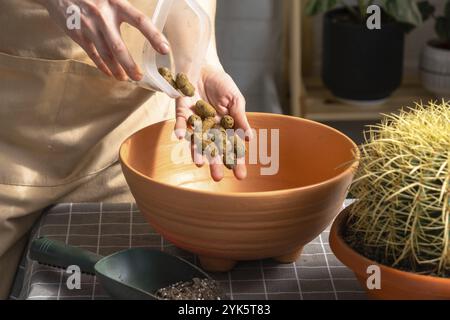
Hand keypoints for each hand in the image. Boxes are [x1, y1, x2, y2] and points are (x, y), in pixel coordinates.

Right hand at [38, 0, 169, 80]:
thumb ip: (124, 9)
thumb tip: (145, 23)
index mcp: (116, 3)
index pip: (140, 21)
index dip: (154, 35)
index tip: (165, 49)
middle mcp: (103, 16)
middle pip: (119, 47)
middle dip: (130, 65)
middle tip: (138, 77)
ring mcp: (88, 27)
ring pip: (106, 54)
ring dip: (117, 69)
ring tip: (125, 78)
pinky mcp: (77, 34)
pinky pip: (92, 54)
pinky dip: (102, 66)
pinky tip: (110, 73)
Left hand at [174, 66, 251, 181]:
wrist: (204, 66)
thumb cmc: (221, 84)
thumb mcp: (235, 100)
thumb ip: (240, 118)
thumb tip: (249, 138)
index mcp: (225, 127)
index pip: (231, 147)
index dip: (236, 161)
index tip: (240, 175)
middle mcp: (209, 128)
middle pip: (213, 149)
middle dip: (215, 163)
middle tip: (218, 178)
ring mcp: (195, 122)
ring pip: (196, 141)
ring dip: (197, 152)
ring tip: (200, 164)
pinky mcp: (182, 112)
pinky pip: (180, 122)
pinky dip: (180, 128)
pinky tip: (181, 136)